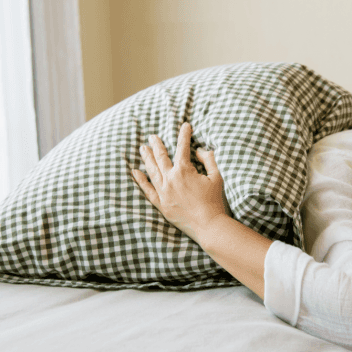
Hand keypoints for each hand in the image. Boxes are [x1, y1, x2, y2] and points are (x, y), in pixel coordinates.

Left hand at [131, 123, 229, 242]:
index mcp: (184, 170)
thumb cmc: (215, 201)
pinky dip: (141, 180)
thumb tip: (200, 150)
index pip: (182, 147)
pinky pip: (147, 190)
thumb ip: (209, 160)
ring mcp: (163, 192)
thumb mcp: (216, 177)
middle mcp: (170, 179)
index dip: (184, 135)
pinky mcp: (161, 204)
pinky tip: (135, 172)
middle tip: (152, 137)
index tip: (185, 125)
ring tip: (143, 148)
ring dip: (147, 158)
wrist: (209, 225)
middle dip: (157, 144)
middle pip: (161, 157)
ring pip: (152, 171)